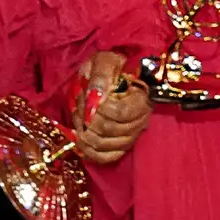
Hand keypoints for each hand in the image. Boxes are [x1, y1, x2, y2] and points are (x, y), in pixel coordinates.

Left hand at [68, 50, 150, 164]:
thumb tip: (96, 96)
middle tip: (78, 105)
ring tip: (78, 117)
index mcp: (141, 98)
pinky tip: (80, 140)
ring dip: (85, 131)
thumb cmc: (109, 68)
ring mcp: (132, 135)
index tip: (87, 97)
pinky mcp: (121, 146)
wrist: (111, 77)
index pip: (121, 113)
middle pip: (110, 130)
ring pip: (106, 144)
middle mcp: (141, 120)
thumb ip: (101, 75)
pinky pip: (107, 158)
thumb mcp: (104, 61)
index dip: (100, 109)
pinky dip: (90, 152)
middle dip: (87, 118)